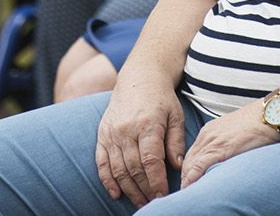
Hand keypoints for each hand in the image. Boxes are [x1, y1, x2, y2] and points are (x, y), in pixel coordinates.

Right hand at [93, 74, 186, 205]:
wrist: (138, 77)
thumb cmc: (161, 98)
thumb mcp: (175, 116)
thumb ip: (176, 141)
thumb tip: (178, 167)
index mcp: (147, 124)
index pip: (150, 160)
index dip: (156, 181)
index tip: (163, 196)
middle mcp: (126, 130)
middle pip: (134, 168)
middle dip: (144, 190)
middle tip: (153, 203)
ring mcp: (112, 132)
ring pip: (118, 168)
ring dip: (129, 189)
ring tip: (140, 202)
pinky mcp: (102, 134)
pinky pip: (101, 161)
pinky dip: (107, 179)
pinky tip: (116, 193)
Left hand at [179, 99, 275, 189]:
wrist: (270, 115)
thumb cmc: (258, 123)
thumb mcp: (236, 132)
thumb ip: (226, 144)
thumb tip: (228, 158)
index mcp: (209, 131)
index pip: (192, 155)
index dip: (189, 171)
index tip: (189, 183)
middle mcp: (207, 136)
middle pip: (188, 161)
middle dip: (185, 177)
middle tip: (186, 192)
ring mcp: (212, 142)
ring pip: (190, 165)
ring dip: (187, 181)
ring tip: (187, 194)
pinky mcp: (221, 149)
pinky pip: (200, 166)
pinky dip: (192, 178)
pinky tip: (190, 187)